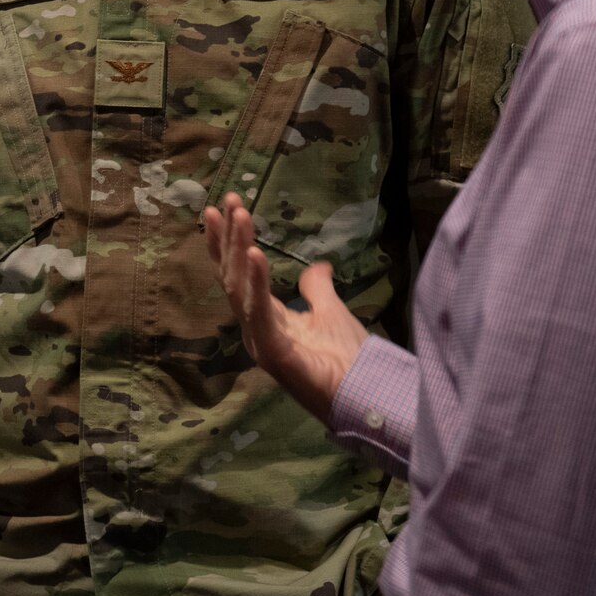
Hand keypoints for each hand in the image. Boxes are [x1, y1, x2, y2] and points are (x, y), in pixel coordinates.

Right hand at [204, 192, 369, 421]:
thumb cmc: (348, 359)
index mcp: (265, 318)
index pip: (239, 273)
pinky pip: (259, 311)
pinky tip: (255, 253)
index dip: (230, 242)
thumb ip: (317, 289)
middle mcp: (254, 327)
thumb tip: (317, 266)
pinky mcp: (273, 352)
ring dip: (237, 250)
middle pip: (232, 276)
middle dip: (227, 238)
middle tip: (227, 200)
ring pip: (239, 288)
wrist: (368, 395)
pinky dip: (255, 282)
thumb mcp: (331, 311)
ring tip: (239, 215)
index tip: (228, 206)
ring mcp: (260, 340)